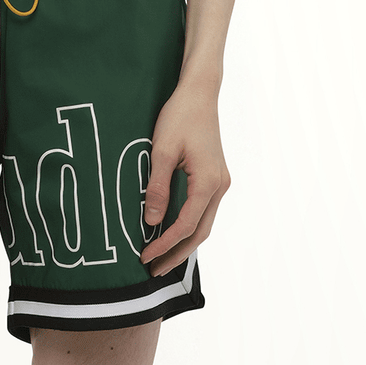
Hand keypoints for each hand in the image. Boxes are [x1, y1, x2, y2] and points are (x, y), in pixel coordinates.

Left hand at [139, 78, 230, 276]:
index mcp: (208, 182)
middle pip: (200, 232)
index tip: (145, 257)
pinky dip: (189, 226)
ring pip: (204, 223)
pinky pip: (203, 210)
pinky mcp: (215, 177)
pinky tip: (172, 234)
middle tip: (154, 271)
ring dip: (184, 243)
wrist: (199, 93)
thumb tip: (152, 222)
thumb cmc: (179, 117)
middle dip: (177, 254)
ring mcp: (220, 182)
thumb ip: (158, 188)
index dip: (165, 245)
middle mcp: (220, 186)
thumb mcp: (162, 151)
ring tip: (162, 259)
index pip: (186, 225)